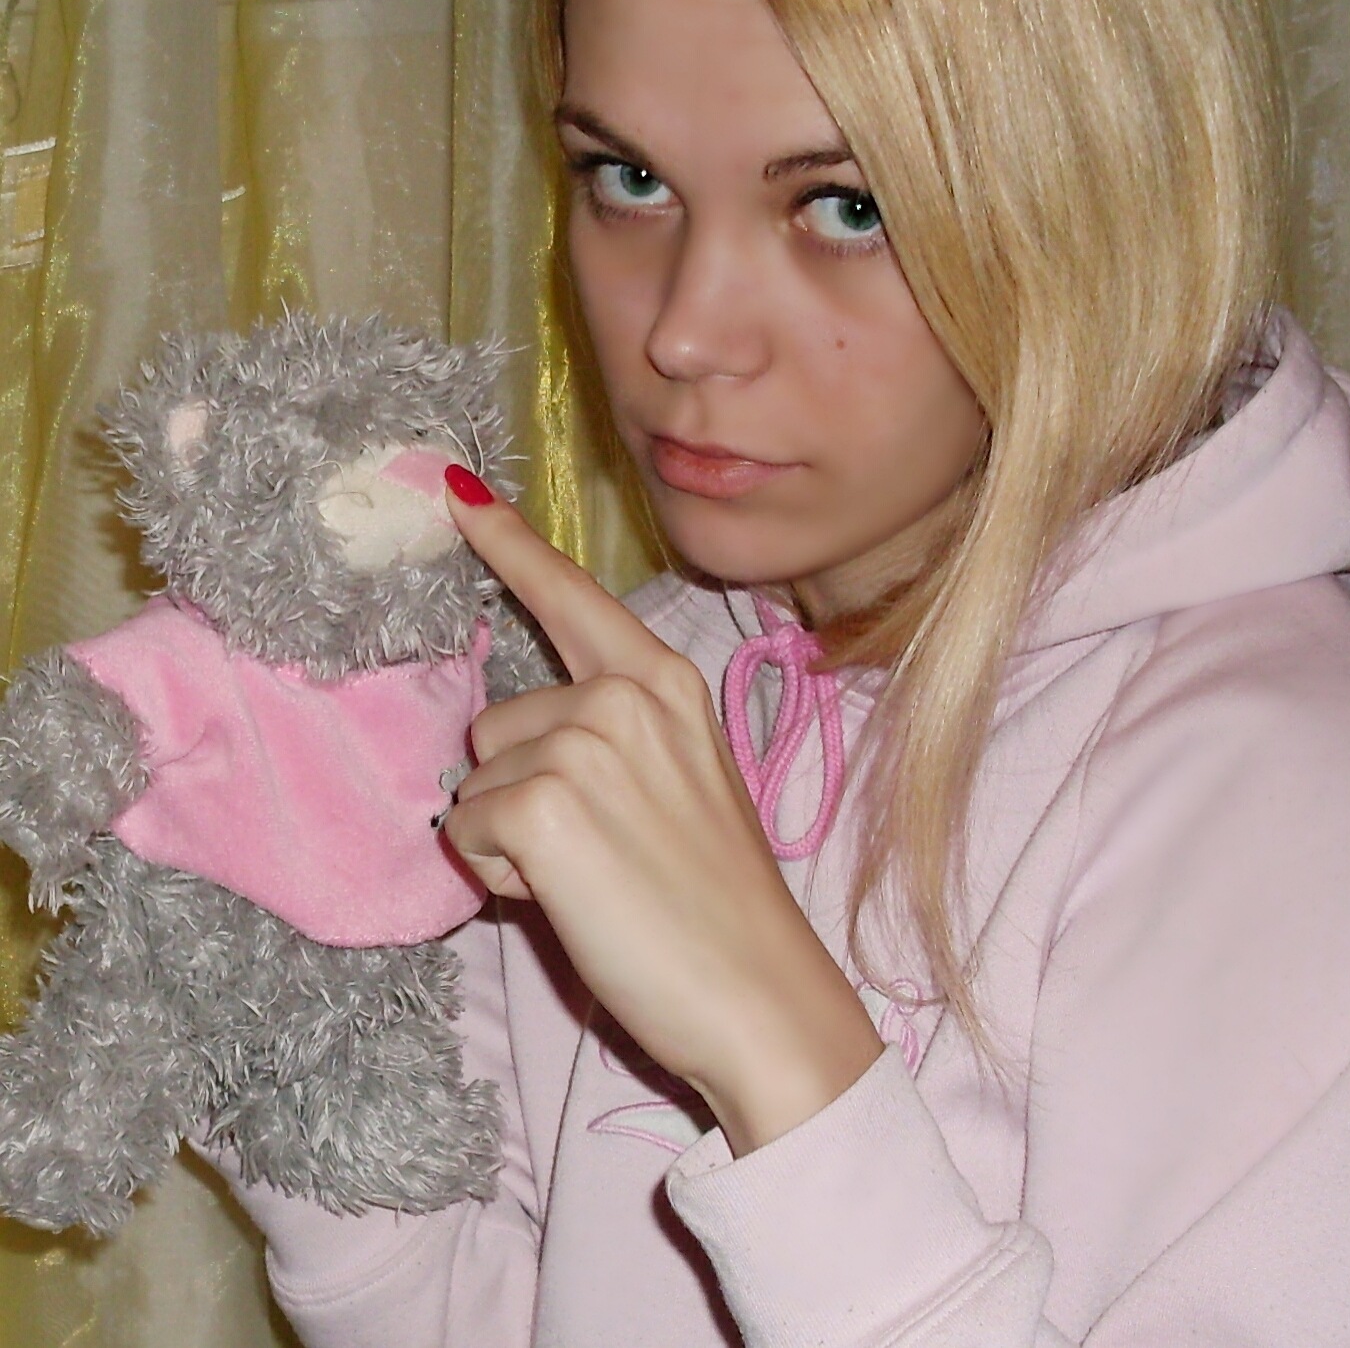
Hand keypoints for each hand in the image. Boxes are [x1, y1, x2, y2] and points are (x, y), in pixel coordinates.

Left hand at [441, 478, 881, 1154]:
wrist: (762, 993)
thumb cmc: (719, 903)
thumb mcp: (681, 786)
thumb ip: (609, 742)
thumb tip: (517, 752)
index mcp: (665, 682)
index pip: (572, 596)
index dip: (508, 544)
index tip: (453, 490)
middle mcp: (623, 695)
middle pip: (496, 723)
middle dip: (521, 790)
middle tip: (601, 853)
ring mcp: (583, 743)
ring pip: (477, 783)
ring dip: (512, 838)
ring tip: (591, 880)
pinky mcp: (542, 805)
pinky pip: (467, 833)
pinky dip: (501, 878)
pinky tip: (572, 902)